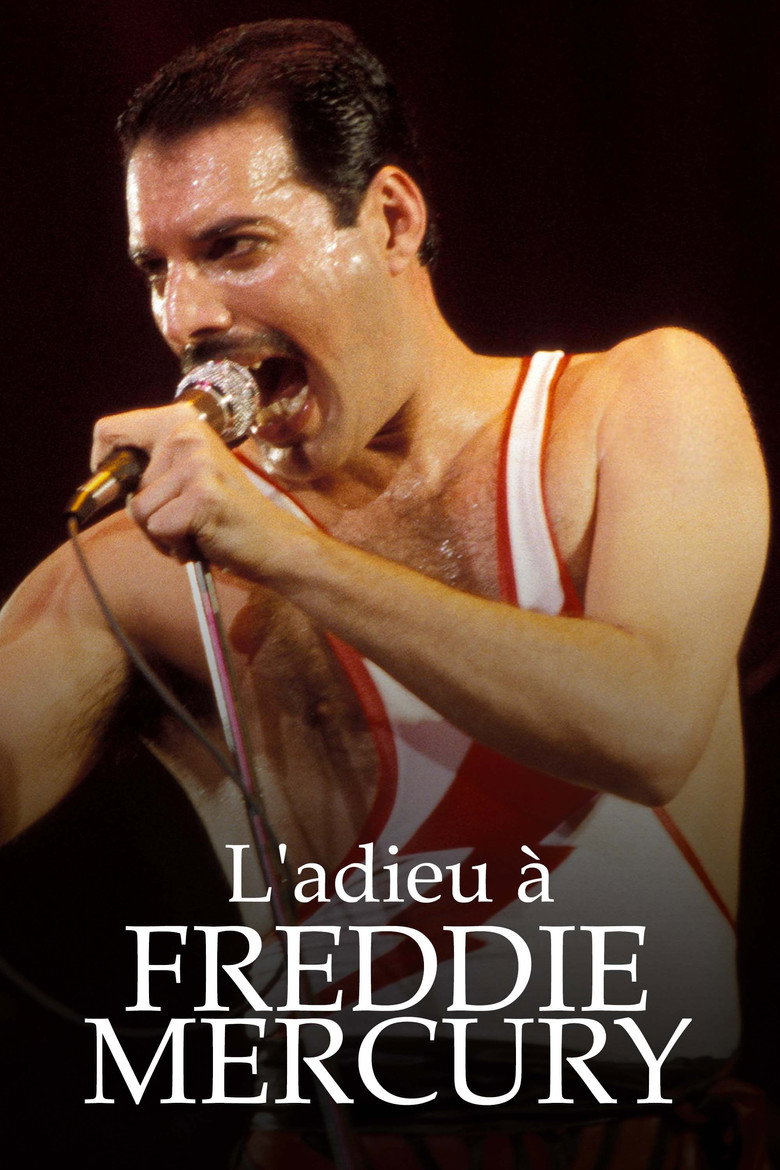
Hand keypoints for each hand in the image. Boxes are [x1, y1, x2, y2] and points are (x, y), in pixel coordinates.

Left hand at [90, 402, 310, 578]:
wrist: (274, 543)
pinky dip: (175, 544)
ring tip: (196, 528)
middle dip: (147, 511)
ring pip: (139, 510)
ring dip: (162, 531)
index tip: (124, 485)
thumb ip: (151, 465)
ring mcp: (196, 464)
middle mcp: (189, 434)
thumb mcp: (188, 473)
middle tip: (185, 516)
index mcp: (183, 422)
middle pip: (126, 483)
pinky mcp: (201, 496)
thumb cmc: (225, 515)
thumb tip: (102, 476)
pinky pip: (157, 529)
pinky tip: (202, 538)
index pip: (110, 429)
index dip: (104, 463)